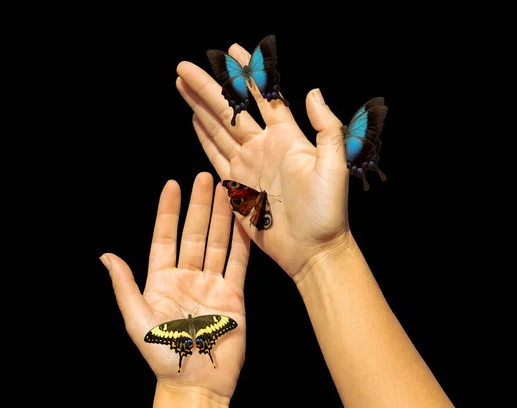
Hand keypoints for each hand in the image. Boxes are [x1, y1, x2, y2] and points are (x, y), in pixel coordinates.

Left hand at [100, 172, 248, 399]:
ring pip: (217, 242)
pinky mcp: (233, 294)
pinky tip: (244, 221)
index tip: (173, 184)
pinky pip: (238, 262)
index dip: (168, 211)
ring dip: (222, 217)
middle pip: (194, 234)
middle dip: (200, 206)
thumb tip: (106, 256)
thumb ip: (124, 285)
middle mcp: (186, 277)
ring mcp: (211, 283)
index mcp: (161, 280)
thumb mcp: (136, 318)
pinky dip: (242, 242)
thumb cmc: (161, 355)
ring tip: (226, 191)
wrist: (196, 380)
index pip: (165, 237)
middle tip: (206, 178)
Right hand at [176, 43, 350, 282]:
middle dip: (209, 86)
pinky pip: (215, 156)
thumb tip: (313, 92)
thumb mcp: (334, 165)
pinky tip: (194, 119)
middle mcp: (264, 146)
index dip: (248, 72)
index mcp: (287, 137)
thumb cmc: (328, 211)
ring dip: (199, 106)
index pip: (264, 96)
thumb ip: (326, 127)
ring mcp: (248, 165)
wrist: (313, 248)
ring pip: (218, 128)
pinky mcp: (236, 186)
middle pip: (230, 109)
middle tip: (186, 67)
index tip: (234, 49)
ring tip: (183, 85)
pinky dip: (204, 137)